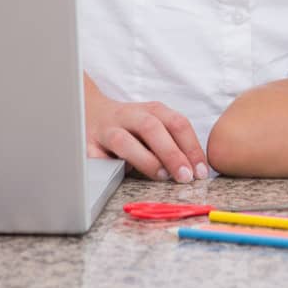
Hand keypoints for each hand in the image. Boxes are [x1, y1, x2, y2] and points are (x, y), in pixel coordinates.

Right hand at [84, 74, 208, 181]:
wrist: (89, 112)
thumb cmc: (130, 127)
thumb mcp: (153, 127)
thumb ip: (170, 142)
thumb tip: (195, 170)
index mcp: (150, 110)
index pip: (176, 123)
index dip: (191, 146)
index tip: (201, 171)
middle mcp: (128, 116)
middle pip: (151, 127)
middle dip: (171, 152)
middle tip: (185, 176)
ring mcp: (106, 129)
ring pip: (123, 141)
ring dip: (144, 159)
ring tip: (161, 176)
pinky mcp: (87, 145)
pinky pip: (98, 158)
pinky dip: (109, 167)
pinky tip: (122, 177)